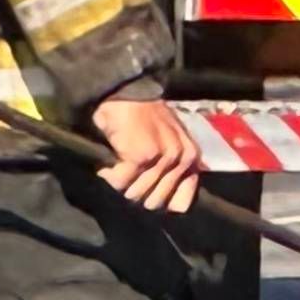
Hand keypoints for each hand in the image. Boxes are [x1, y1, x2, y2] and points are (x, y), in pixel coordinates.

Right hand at [93, 96, 201, 214]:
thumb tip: (168, 207)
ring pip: (135, 195)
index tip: (145, 195)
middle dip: (136, 195)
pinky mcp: (142, 156)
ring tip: (117, 167)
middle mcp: (183, 160)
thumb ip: (172, 171)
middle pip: (154, 202)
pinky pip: (120, 183)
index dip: (160, 204)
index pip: (181, 203)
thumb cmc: (145, 118)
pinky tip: (108, 162)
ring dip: (120, 185)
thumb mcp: (169, 143)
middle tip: (126, 178)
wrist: (128, 92)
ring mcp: (163, 158)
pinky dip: (108, 175)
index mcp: (191, 158)